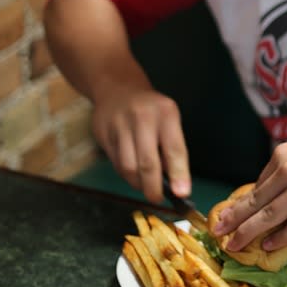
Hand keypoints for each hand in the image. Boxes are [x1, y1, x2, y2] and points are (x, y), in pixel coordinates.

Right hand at [91, 84, 189, 203]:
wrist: (117, 88)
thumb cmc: (151, 110)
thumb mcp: (168, 120)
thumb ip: (172, 148)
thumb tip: (176, 184)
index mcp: (166, 112)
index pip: (174, 149)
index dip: (179, 174)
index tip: (182, 194)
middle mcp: (142, 117)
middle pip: (147, 162)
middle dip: (153, 188)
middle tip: (157, 198)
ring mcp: (120, 125)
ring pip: (128, 167)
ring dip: (138, 183)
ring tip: (145, 185)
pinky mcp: (103, 133)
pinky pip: (115, 163)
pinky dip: (126, 174)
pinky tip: (132, 172)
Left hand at [213, 133, 286, 250]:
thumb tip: (272, 197)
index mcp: (284, 154)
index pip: (258, 184)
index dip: (242, 203)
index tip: (229, 216)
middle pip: (255, 200)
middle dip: (233, 218)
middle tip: (217, 231)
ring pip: (268, 216)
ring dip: (248, 233)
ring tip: (234, 245)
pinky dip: (279, 238)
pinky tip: (268, 246)